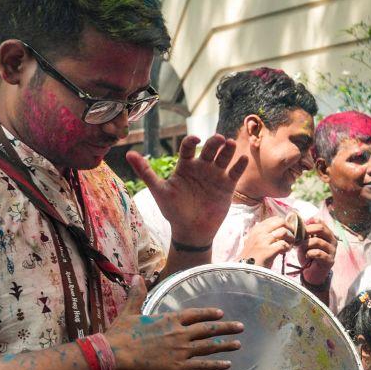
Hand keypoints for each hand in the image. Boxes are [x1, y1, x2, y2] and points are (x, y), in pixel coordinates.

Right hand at [105, 278, 243, 369]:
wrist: (113, 355)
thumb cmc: (119, 335)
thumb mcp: (129, 311)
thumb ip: (137, 295)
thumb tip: (136, 276)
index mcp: (169, 320)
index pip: (195, 315)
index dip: (209, 314)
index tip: (221, 314)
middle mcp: (179, 333)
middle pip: (208, 330)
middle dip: (226, 328)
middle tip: (240, 327)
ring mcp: (181, 351)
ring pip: (209, 347)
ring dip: (225, 345)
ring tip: (238, 344)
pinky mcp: (178, 367)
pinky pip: (202, 366)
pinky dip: (216, 365)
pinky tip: (227, 364)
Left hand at [127, 135, 247, 247]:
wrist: (190, 231)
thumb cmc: (173, 210)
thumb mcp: (159, 190)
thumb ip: (146, 172)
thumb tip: (128, 153)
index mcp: (185, 166)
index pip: (188, 148)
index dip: (192, 141)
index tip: (195, 140)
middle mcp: (201, 168)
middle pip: (209, 149)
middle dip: (214, 142)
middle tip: (219, 139)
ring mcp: (215, 176)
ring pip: (223, 158)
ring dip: (228, 150)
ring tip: (231, 144)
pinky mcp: (227, 186)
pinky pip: (234, 173)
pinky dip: (239, 165)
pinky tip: (242, 159)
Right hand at [237, 214, 296, 268]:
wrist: (245, 270)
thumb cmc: (251, 258)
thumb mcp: (254, 242)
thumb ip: (263, 235)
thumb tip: (279, 230)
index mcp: (256, 229)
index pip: (274, 218)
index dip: (284, 224)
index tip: (287, 231)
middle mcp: (259, 233)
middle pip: (281, 221)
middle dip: (290, 228)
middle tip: (291, 236)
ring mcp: (263, 241)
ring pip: (284, 232)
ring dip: (290, 239)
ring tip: (289, 245)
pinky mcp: (268, 251)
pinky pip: (283, 244)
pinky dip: (287, 247)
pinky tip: (285, 252)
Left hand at [299, 216, 337, 284]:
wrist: (312, 273)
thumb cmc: (309, 255)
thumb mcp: (305, 242)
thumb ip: (305, 233)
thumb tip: (299, 223)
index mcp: (328, 234)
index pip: (320, 222)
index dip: (309, 222)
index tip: (300, 227)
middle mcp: (332, 240)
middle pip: (321, 228)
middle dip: (307, 231)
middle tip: (298, 236)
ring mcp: (333, 251)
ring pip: (317, 241)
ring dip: (306, 244)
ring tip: (301, 248)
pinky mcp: (330, 260)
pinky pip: (318, 253)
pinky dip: (309, 253)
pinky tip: (307, 256)